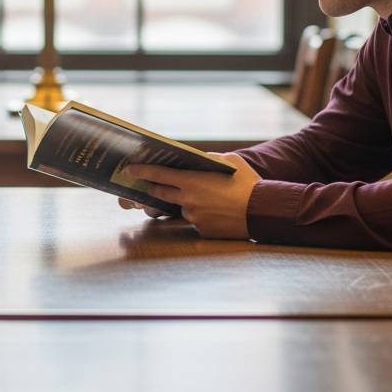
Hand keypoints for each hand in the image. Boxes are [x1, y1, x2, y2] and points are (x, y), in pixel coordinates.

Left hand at [118, 153, 261, 239]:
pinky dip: (201, 215)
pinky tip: (217, 211)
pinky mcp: (202, 231)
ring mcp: (194, 218)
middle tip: (151, 184)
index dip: (140, 171)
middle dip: (154, 188)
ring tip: (206, 198)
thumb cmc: (248, 183)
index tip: (127, 169)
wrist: (264, 212)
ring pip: (180, 208)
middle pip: (160, 193)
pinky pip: (195, 221)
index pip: (157, 175)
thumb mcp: (229, 162)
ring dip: (185, 202)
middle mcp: (188, 200)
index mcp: (191, 181)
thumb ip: (208, 160)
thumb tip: (196, 159)